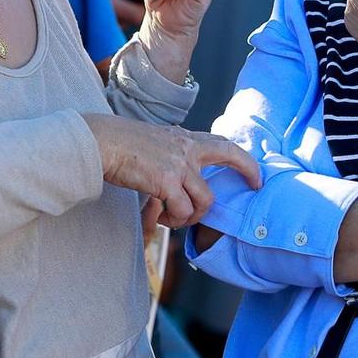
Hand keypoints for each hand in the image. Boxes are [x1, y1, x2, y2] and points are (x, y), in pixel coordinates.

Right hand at [83, 115, 261, 228]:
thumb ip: (171, 155)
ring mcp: (179, 165)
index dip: (244, 160)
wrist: (100, 142)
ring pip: (204, 201)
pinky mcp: (166, 181)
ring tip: (172, 217)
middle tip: (236, 198)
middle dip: (241, 178)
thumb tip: (176, 179)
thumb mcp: (154, 142)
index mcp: (184, 138)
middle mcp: (187, 149)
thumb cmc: (119, 144)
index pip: (224, 144)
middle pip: (228, 162)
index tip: (257, 176)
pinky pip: (182, 211)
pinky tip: (160, 218)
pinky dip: (173, 220)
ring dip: (190, 216)